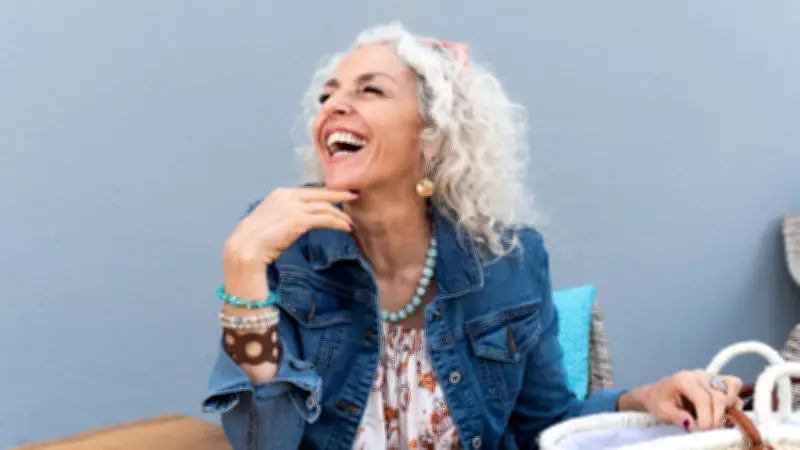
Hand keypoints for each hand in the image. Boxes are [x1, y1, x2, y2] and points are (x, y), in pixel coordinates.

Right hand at [222, 187, 356, 298]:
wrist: (246, 247)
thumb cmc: (256, 239)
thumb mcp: (271, 218)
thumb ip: (286, 213)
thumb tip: (300, 219)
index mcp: (281, 193)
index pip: (310, 191)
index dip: (327, 193)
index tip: (339, 195)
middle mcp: (289, 196)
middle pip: (321, 194)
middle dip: (339, 196)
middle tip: (354, 197)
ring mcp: (294, 207)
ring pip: (325, 207)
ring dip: (340, 215)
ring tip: (349, 222)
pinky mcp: (300, 220)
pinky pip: (325, 219)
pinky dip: (338, 223)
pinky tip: (345, 228)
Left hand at [619, 370, 742, 431]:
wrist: (657, 393)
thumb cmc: (659, 401)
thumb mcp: (662, 411)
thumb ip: (677, 417)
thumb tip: (692, 426)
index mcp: (684, 380)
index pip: (703, 399)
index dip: (707, 418)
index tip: (703, 431)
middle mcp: (699, 375)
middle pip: (719, 395)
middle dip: (717, 417)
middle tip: (709, 430)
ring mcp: (709, 376)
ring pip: (731, 385)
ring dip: (729, 406)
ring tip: (717, 419)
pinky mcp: (717, 380)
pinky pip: (734, 385)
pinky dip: (734, 400)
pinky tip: (724, 413)